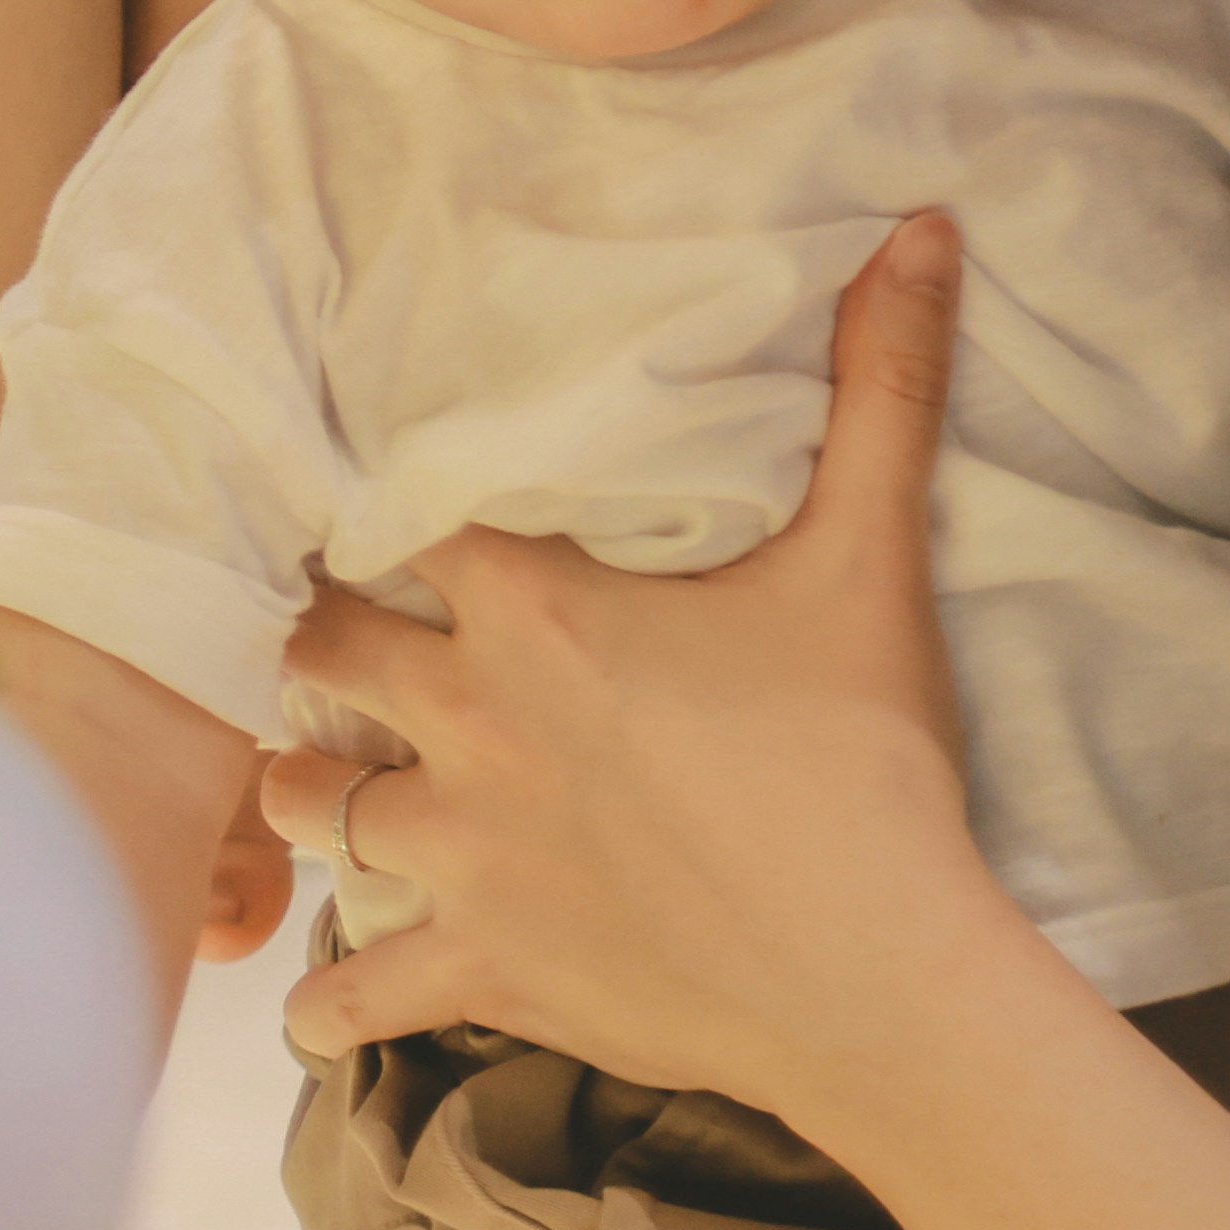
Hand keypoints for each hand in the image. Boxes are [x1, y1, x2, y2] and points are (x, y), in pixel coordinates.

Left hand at [258, 218, 1020, 1117]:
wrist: (877, 974)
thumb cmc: (863, 761)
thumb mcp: (873, 557)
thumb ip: (885, 387)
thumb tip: (924, 228)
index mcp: (534, 608)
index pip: (399, 516)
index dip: (374, 503)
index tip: (355, 493)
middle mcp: (466, 719)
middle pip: (319, 652)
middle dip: (320, 636)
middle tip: (338, 626)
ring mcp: (460, 854)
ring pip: (305, 803)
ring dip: (308, 785)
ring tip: (326, 771)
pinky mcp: (483, 969)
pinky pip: (356, 998)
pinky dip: (333, 1002)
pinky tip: (324, 1000)